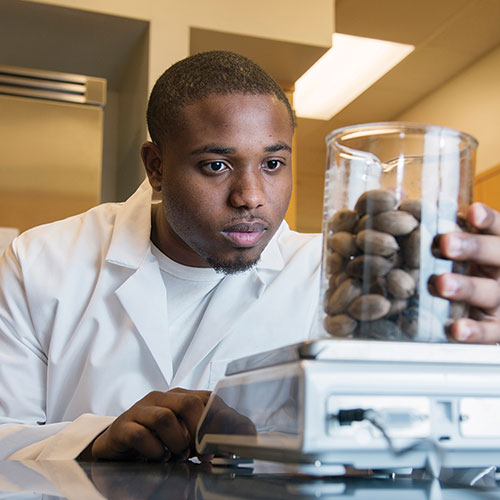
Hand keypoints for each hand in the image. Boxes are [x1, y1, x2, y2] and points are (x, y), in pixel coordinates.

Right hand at [81, 388, 210, 460]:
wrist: (116, 442)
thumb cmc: (154, 437)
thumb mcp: (181, 433)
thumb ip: (201, 437)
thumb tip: (224, 452)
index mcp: (178, 396)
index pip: (206, 398)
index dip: (217, 421)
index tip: (220, 444)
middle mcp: (160, 398)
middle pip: (188, 403)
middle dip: (198, 431)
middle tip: (199, 451)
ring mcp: (140, 410)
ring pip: (165, 418)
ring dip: (176, 441)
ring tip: (178, 455)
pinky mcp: (123, 426)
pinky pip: (140, 434)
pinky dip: (155, 450)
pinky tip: (159, 457)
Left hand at [431, 202, 499, 342]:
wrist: (493, 309)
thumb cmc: (464, 269)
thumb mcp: (457, 248)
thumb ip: (433, 225)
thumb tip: (397, 197)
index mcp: (495, 246)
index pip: (497, 228)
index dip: (488, 220)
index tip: (472, 212)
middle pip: (496, 254)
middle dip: (472, 247)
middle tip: (446, 243)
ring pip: (490, 292)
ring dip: (467, 287)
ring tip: (442, 283)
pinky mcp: (497, 329)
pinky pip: (489, 333)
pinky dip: (474, 331)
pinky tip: (456, 329)